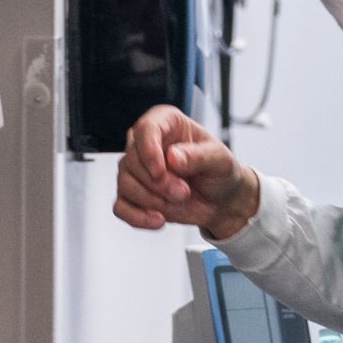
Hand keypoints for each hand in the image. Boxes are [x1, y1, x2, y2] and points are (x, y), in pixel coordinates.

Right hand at [114, 106, 261, 239]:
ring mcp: (138, 170)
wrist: (221, 201)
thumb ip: (199, 156)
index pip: (145, 129)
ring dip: (151, 200)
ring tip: (177, 202)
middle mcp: (148, 144)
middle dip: (158, 183)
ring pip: (125, 183)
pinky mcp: (134, 195)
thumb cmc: (220, 172)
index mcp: (167, 123)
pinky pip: (121, 207)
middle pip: (132, 160)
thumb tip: (172, 157)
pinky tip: (158, 220)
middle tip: (183, 192)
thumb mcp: (220, 160)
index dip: (149, 151)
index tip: (160, 171)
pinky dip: (137, 217)